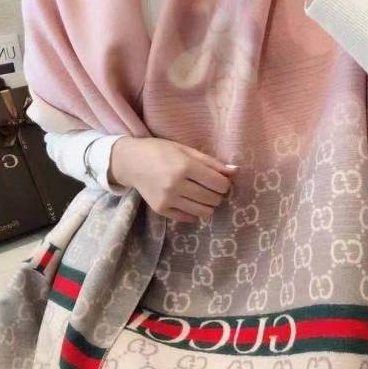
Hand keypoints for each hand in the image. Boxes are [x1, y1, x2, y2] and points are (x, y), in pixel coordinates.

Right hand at [110, 136, 236, 223]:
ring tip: (201, 195)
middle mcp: (176, 185)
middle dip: (217, 194)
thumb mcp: (186, 150)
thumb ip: (211, 163)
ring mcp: (168, 199)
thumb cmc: (161, 151)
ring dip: (208, 205)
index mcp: (185, 166)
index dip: (225, 183)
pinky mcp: (161, 210)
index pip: (220, 184)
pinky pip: (189, 218)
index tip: (220, 180)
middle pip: (214, 199)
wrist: (131, 161)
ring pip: (204, 212)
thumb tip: (236, 171)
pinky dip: (194, 211)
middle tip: (210, 187)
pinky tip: (189, 200)